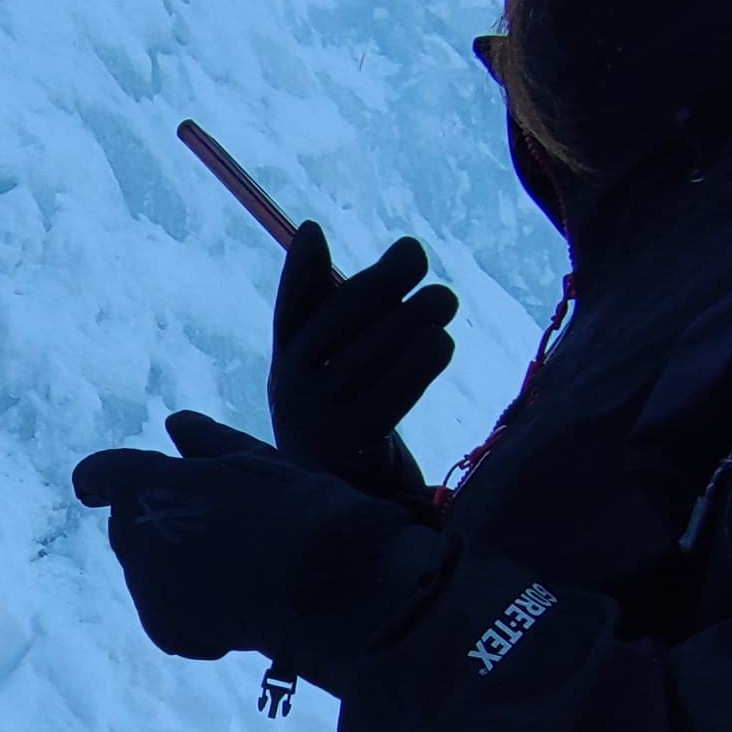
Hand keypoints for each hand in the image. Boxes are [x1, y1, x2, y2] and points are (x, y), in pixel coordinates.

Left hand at [71, 412, 437, 677]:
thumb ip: (206, 443)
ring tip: (241, 571)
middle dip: (161, 528)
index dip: (100, 481)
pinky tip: (241, 605)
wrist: (321, 580)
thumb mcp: (254, 462)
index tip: (98, 492)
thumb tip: (175, 423)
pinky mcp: (162, 627)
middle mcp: (130, 531)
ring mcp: (143, 583)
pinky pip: (170, 614)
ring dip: (181, 571)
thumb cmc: (297, 508)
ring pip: (151, 573)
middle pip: (129, 527)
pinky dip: (196, 613)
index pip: (98, 474)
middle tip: (223, 533)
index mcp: (145, 481)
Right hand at [268, 224, 457, 494]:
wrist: (349, 502)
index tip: (313, 230)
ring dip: (412, 318)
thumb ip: (336, 306)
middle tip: (417, 254)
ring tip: (444, 299)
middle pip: (340, 321)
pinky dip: (420, 364)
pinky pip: (391, 394)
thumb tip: (310, 229)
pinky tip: (442, 342)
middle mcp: (293, 386)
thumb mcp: (333, 364)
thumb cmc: (350, 416)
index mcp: (288, 360)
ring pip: (371, 352)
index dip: (298, 271)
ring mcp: (319, 416)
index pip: (290, 308)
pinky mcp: (354, 444)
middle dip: (382, 281)